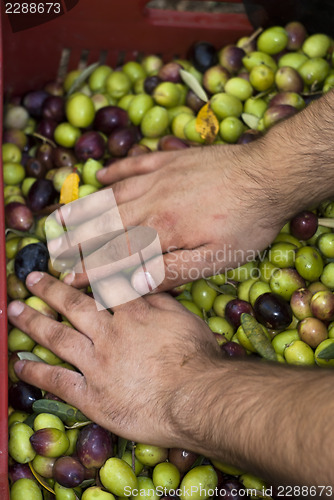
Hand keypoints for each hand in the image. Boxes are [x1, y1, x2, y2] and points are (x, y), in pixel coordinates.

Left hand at [8, 271, 220, 446]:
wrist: (195, 399)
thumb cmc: (196, 358)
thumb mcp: (184, 317)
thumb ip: (159, 299)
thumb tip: (139, 284)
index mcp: (132, 313)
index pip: (103, 286)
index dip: (84, 273)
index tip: (68, 263)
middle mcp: (108, 334)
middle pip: (73, 307)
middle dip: (49, 290)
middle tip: (30, 279)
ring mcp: (96, 364)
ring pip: (58, 338)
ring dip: (33, 323)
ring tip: (14, 311)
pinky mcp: (91, 396)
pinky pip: (57, 381)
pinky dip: (36, 372)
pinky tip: (19, 364)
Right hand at [61, 144, 283, 292]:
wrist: (269, 174)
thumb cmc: (247, 222)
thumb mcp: (217, 258)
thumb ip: (174, 270)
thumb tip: (136, 282)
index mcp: (162, 230)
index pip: (116, 253)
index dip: (91, 269)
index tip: (69, 279)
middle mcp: (152, 201)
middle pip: (106, 224)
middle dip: (78, 240)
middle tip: (55, 250)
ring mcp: (160, 177)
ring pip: (113, 195)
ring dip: (86, 207)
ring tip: (62, 216)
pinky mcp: (171, 160)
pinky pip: (135, 165)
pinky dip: (115, 171)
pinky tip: (101, 175)